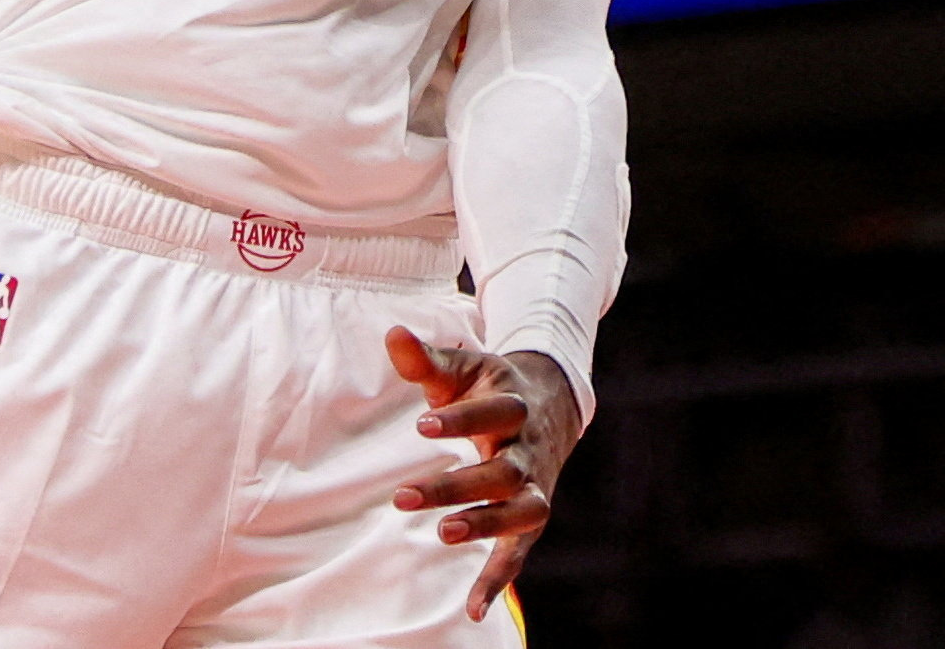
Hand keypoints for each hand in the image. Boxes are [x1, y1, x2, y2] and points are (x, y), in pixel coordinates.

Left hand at [387, 324, 584, 621]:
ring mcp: (534, 485)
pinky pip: (519, 551)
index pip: (493, 412)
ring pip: (520, 510)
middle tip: (402, 496)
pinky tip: (472, 609)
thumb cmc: (493, 386)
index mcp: (514, 404)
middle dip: (455, 485)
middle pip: (501, 471)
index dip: (460, 420)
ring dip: (484, 525)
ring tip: (444, 534)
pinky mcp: (531, 515)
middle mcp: (528, 448)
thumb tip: (391, 334)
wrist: (553, 402)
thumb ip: (426, 358)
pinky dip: (499, 580)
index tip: (422, 426)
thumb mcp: (465, 367)